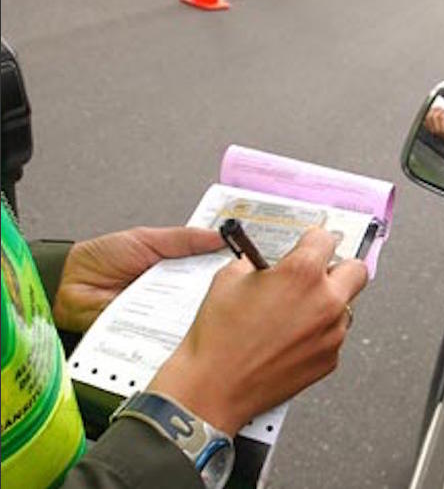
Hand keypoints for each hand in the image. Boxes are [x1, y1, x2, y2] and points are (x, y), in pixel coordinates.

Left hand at [53, 227, 223, 332]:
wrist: (68, 285)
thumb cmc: (101, 259)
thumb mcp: (146, 239)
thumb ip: (184, 238)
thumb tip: (220, 237)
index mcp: (177, 266)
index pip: (210, 266)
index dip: (228, 264)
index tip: (249, 259)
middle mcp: (174, 291)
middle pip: (206, 291)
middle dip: (220, 288)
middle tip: (239, 282)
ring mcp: (165, 313)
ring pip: (192, 312)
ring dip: (202, 308)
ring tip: (220, 303)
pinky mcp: (153, 332)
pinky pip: (171, 330)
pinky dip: (180, 326)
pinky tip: (191, 322)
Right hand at [148, 228, 367, 435]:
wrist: (213, 387)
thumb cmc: (218, 337)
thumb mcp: (229, 279)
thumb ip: (258, 262)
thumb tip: (267, 262)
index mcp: (302, 273)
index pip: (326, 239)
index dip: (313, 239)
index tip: (309, 244)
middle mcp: (325, 301)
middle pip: (356, 270)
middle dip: (338, 268)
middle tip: (318, 273)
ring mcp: (332, 332)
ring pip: (347, 306)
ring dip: (328, 303)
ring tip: (296, 312)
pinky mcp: (330, 359)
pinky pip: (334, 336)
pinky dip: (318, 333)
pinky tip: (291, 338)